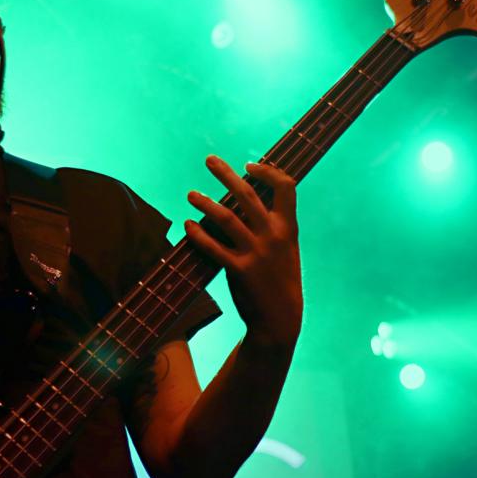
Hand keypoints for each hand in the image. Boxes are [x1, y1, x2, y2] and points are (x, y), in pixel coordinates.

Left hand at [184, 155, 301, 349]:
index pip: (285, 187)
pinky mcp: (239, 270)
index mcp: (288, 227)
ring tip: (190, 194)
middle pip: (247, 195)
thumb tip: (252, 199)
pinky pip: (213, 247)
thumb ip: (274, 225)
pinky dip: (198, 234)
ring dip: (205, 202)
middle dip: (226, 174)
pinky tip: (188, 225)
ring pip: (226, 217)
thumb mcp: (287, 248)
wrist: (281, 317)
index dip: (268, 171)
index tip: (248, 165)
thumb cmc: (281, 279)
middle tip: (209, 160)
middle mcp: (273, 235)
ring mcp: (256, 253)